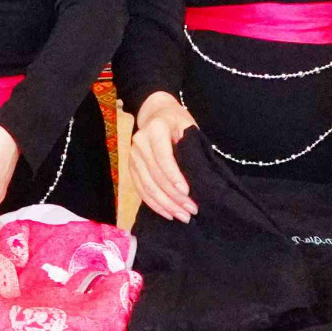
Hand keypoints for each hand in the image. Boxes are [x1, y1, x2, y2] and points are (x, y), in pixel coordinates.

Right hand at [128, 93, 199, 222]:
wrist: (156, 114)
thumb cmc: (177, 121)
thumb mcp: (188, 126)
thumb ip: (191, 147)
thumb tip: (200, 177)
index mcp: (155, 129)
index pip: (163, 157)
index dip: (174, 177)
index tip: (187, 193)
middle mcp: (139, 142)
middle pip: (155, 175)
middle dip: (174, 196)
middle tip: (191, 210)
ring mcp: (132, 156)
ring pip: (147, 186)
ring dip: (165, 205)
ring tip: (183, 216)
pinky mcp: (131, 168)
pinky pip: (141, 190)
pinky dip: (155, 204)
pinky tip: (168, 213)